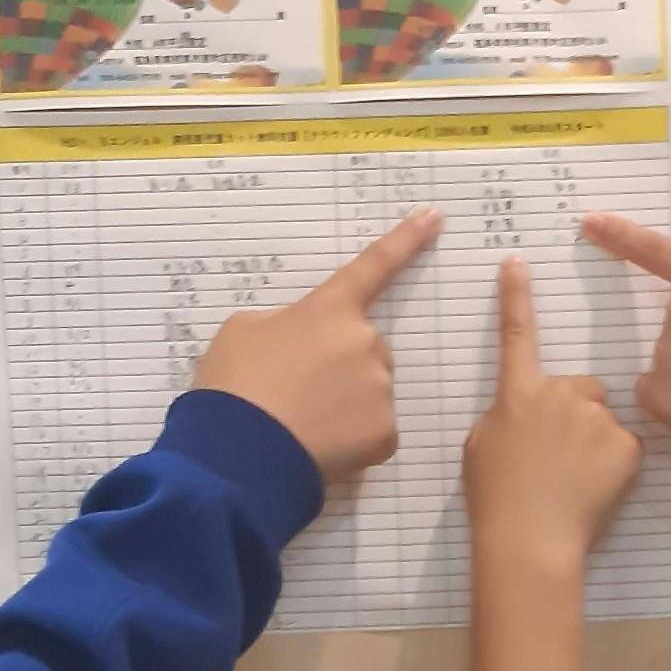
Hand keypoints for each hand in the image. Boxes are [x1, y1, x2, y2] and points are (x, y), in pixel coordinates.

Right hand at [193, 207, 441, 492]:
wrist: (237, 454)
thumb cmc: (234, 385)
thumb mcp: (243, 332)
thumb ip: (282, 325)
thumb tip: (299, 342)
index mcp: (329, 309)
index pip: (373, 265)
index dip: (406, 239)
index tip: (436, 216)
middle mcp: (364, 341)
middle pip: (364, 347)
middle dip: (340, 365)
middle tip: (297, 391)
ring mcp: (379, 387)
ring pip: (369, 390)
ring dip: (344, 403)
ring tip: (301, 423)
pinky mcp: (385, 432)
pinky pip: (373, 430)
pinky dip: (351, 439)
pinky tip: (318, 446)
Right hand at [464, 257, 640, 577]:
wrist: (529, 539)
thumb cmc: (496, 498)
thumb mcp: (482, 448)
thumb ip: (506, 417)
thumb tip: (524, 414)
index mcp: (518, 393)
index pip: (517, 334)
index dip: (516, 297)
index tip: (517, 264)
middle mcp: (560, 393)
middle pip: (581, 387)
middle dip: (576, 414)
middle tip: (559, 457)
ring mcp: (596, 416)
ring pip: (604, 419)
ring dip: (595, 441)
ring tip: (574, 481)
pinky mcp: (626, 443)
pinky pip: (625, 446)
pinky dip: (615, 465)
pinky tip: (594, 489)